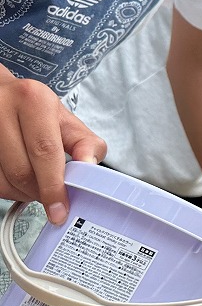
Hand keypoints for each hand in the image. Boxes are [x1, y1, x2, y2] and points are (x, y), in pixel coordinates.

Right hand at [0, 75, 105, 225]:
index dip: (54, 185)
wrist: (3, 97)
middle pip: (21, 170)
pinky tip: (18, 179)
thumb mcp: (65, 120)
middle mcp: (2, 109)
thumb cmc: (35, 111)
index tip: (60, 209)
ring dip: (22, 193)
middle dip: (40, 192)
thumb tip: (90, 164)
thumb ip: (84, 143)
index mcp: (32, 100)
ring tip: (35, 184)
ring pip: (3, 180)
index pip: (44, 151)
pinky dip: (8, 188)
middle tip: (52, 197)